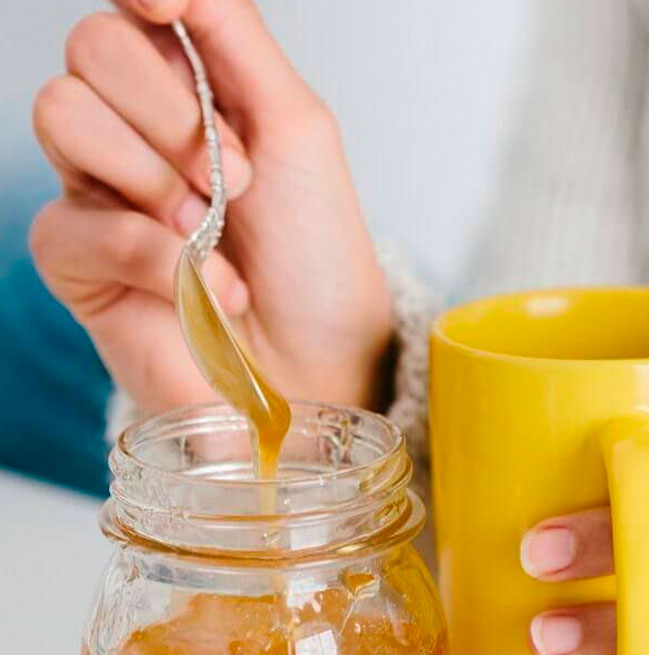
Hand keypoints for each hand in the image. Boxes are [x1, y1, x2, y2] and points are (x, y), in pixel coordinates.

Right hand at [30, 0, 389, 413]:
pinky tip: (204, 288)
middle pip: (94, 50)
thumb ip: (234, 38)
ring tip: (213, 234)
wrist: (317, 360)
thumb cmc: (315, 258)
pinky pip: (80, 222)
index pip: (131, 9)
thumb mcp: (298, 129)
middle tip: (237, 184)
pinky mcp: (77, 261)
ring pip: (65, 113)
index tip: (172, 11)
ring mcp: (97, 193)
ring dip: (160, 178)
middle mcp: (132, 131)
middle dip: (178, 115)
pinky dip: (156, 255)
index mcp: (187, 90)